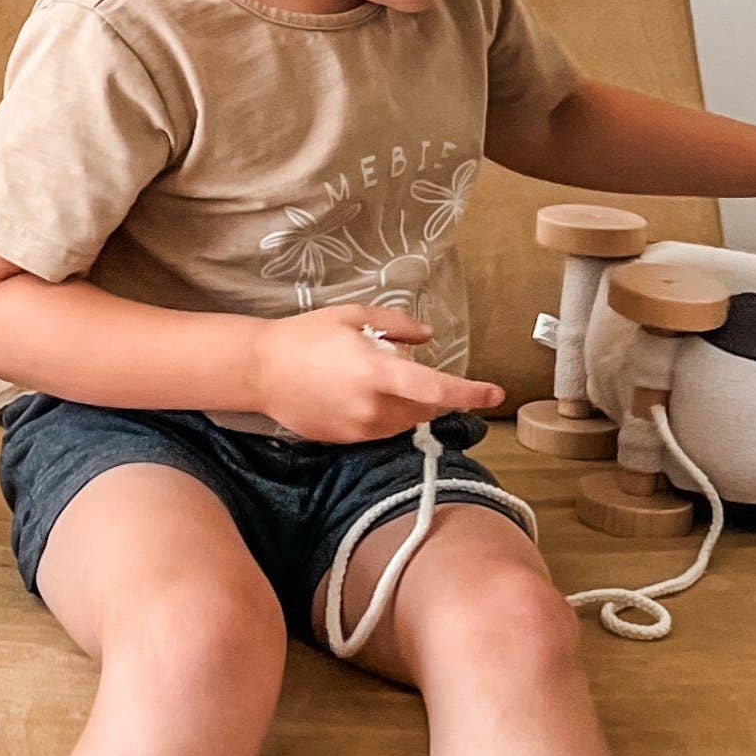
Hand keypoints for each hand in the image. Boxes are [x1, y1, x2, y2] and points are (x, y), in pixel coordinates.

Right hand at [253, 303, 505, 442]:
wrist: (261, 370)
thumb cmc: (307, 336)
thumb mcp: (353, 315)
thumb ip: (397, 326)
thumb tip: (427, 336)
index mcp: (377, 372)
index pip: (435, 389)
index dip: (469, 393)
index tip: (495, 393)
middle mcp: (372, 406)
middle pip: (424, 409)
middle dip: (430, 393)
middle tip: (401, 366)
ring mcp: (358, 428)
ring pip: (404, 423)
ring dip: (406, 405)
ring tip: (373, 377)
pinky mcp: (345, 440)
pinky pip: (381, 431)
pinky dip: (384, 415)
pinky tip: (357, 394)